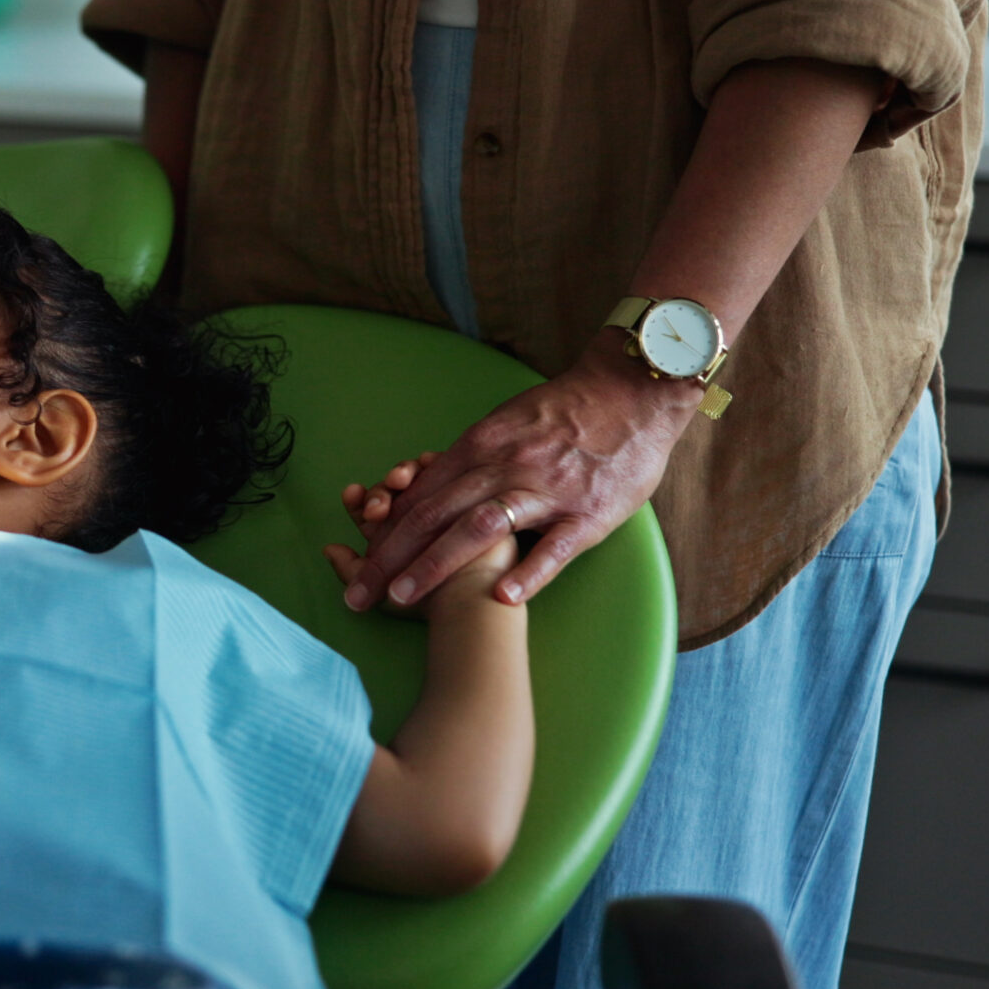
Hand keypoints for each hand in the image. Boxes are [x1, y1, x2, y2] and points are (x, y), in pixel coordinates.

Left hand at [343, 333, 699, 610]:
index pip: (421, 493)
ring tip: (403, 598)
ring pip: (480, 528)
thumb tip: (424, 488)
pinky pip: (554, 546)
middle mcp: (504, 466)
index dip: (385, 529)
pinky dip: (527, 572)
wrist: (632, 390)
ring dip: (436, 564)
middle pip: (434, 513)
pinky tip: (500, 596)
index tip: (356, 560)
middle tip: (357, 592)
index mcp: (481, 445)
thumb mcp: (505, 424)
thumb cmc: (565, 413)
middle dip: (389, 556)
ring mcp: (546, 491)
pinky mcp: (588, 513)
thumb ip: (468, 458)